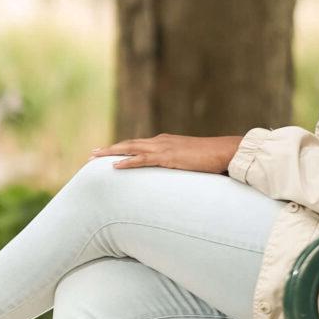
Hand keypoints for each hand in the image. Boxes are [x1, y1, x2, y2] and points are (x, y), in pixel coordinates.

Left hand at [96, 134, 244, 173]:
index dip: (121, 149)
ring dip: (111, 153)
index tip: (106, 153)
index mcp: (166, 142)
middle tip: (91, 154)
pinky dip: (127, 162)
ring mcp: (164, 148)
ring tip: (94, 157)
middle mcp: (161, 142)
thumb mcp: (192, 163)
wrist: (227, 151)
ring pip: (130, 148)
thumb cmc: (214, 159)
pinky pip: (143, 159)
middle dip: (109, 149)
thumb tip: (176, 176)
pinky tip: (115, 166)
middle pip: (129, 144)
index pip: (138, 144)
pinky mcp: (169, 157)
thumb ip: (181, 166)